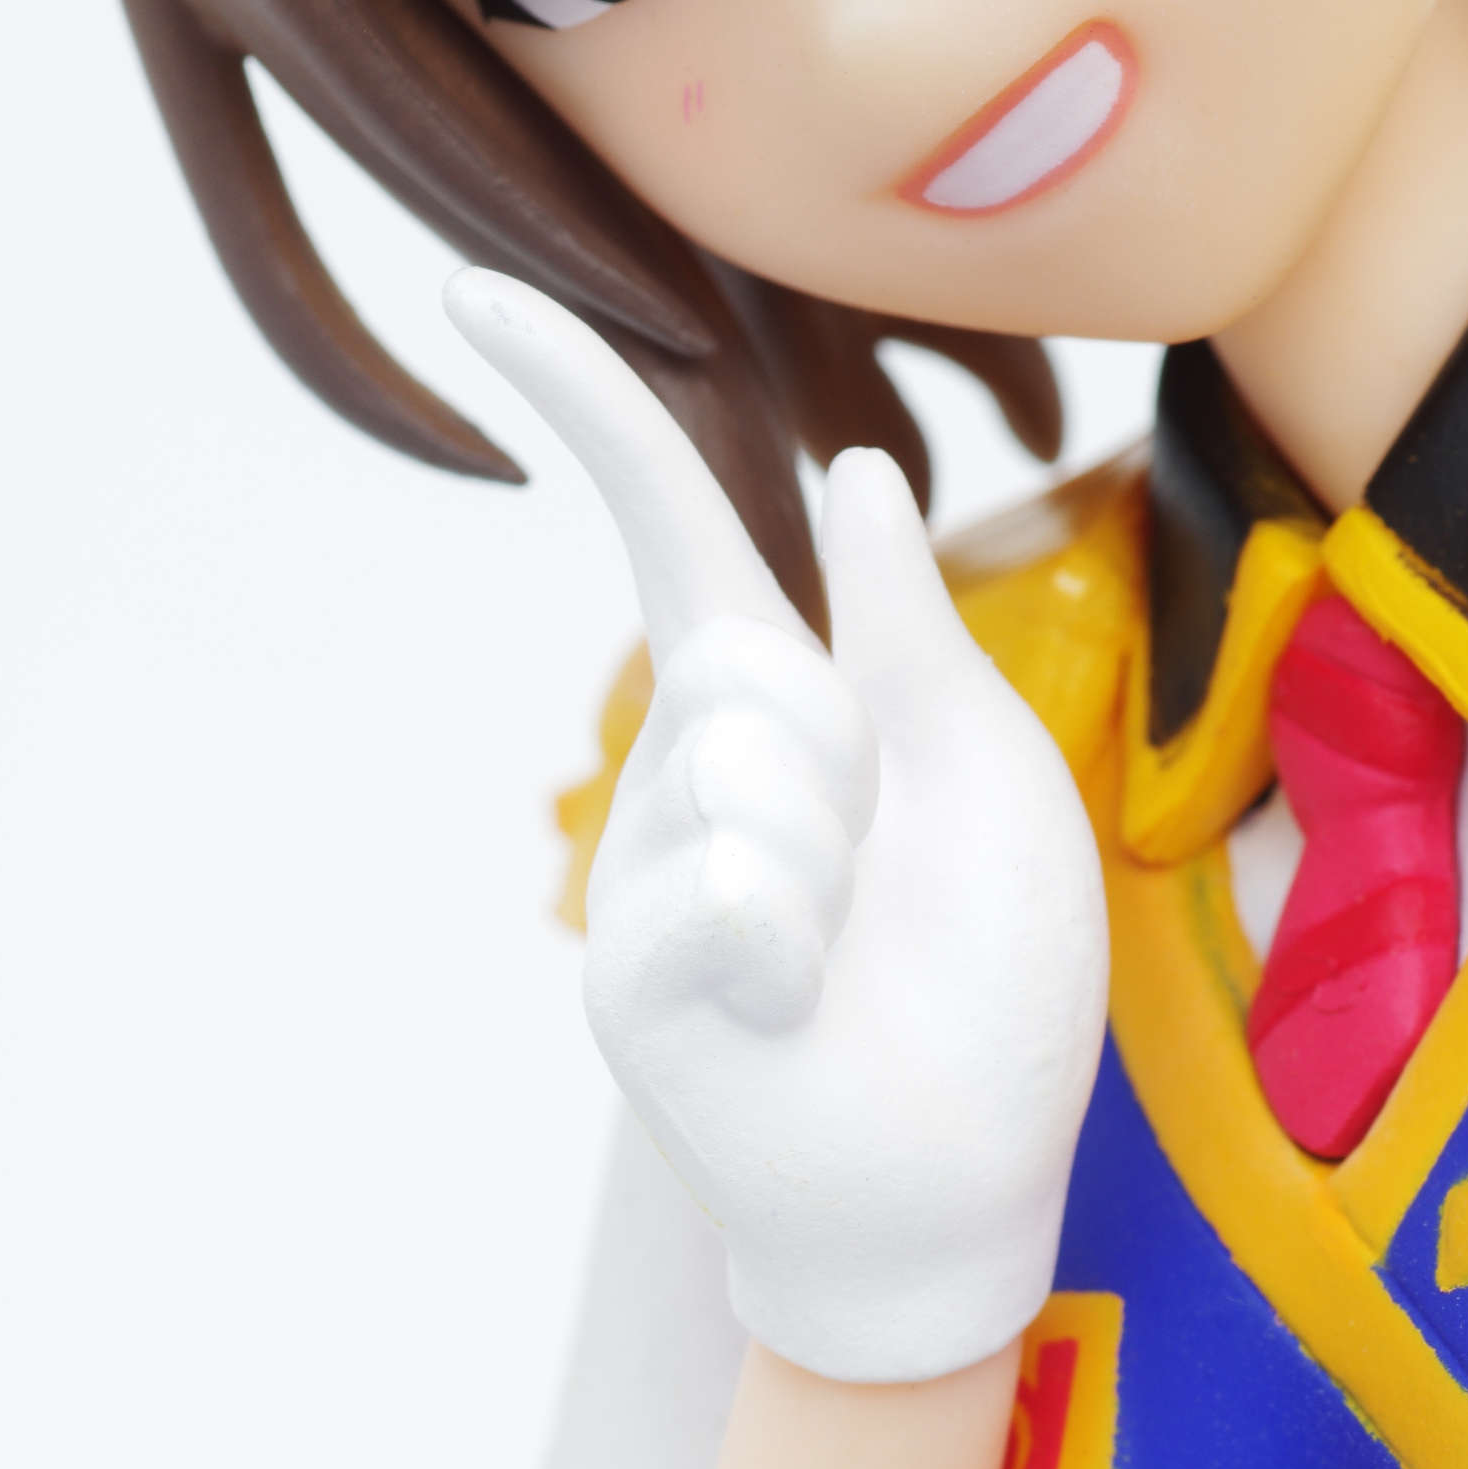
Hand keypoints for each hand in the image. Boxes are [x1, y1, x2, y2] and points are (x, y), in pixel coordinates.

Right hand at [445, 271, 1108, 1383]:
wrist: (962, 1173)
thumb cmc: (988, 973)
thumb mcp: (984, 765)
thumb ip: (905, 626)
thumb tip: (854, 469)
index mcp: (783, 708)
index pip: (667, 526)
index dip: (586, 406)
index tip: (479, 294)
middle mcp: (690, 775)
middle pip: (740, 663)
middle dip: (852, 765)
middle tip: (884, 886)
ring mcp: (645, 874)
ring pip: (740, 772)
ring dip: (840, 866)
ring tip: (850, 961)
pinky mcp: (630, 976)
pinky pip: (720, 886)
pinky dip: (800, 947)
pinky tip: (806, 1014)